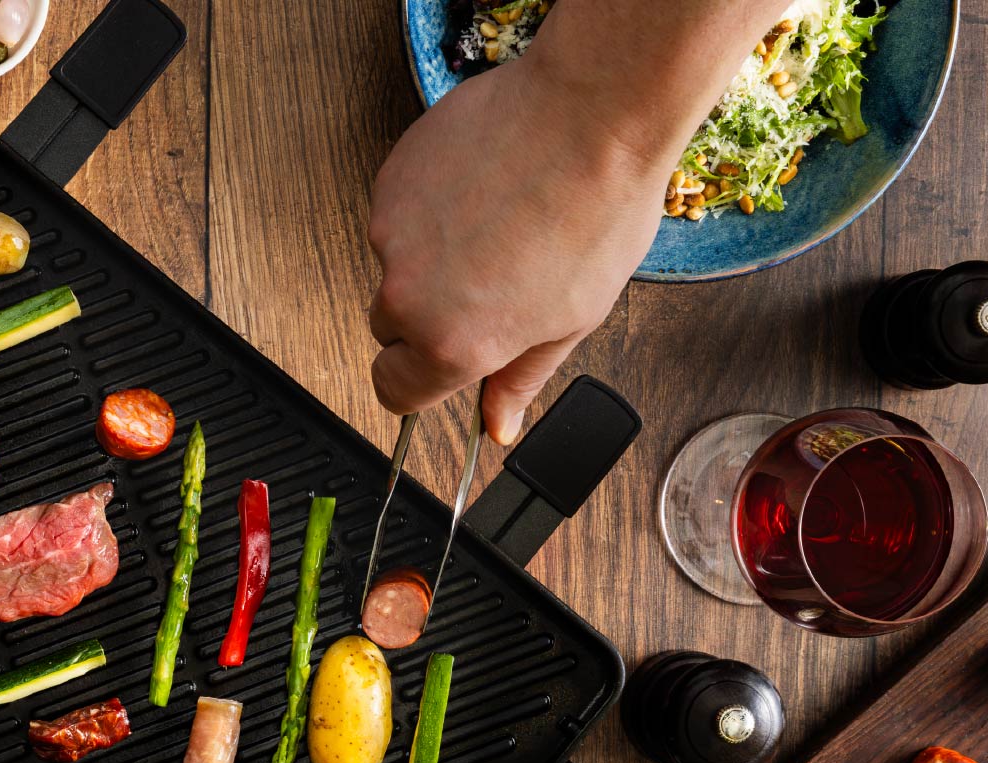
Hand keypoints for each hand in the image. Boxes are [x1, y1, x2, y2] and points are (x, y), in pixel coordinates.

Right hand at [367, 52, 665, 445]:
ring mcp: (392, 234)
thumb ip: (518, 378)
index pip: (393, 391)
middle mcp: (408, 295)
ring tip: (498, 220)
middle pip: (390, 327)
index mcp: (452, 343)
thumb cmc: (597, 209)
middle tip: (489, 280)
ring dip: (431, 254)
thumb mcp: (571, 319)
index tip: (437, 367)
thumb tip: (496, 425)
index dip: (417, 382)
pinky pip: (398, 211)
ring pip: (396, 264)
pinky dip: (430, 206)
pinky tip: (483, 186)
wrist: (591, 113)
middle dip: (427, 314)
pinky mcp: (390, 181)